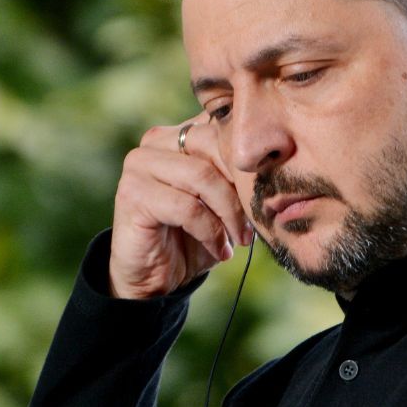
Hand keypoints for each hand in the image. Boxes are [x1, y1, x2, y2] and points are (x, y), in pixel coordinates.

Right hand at [108, 113, 251, 298]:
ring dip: (229, 213)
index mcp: (179, 134)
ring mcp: (139, 165)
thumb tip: (273, 159)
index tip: (264, 195)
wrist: (157, 279)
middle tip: (254, 219)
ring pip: (202, 176)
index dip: (249, 162)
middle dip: (241, 186)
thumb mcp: (224, 199)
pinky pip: (187, 207)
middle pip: (213, 145)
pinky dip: (211, 232)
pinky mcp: (133, 194)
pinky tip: (220, 250)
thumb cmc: (195, 235)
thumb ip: (237, 172)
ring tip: (240, 238)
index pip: (223, 127)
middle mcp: (155, 142)